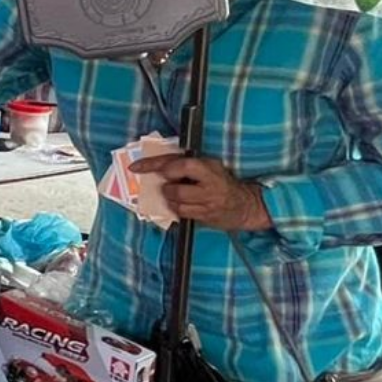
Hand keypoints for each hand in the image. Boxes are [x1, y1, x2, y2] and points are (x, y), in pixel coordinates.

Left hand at [129, 154, 271, 230]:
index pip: (177, 164)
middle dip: (167, 188)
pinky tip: (181, 204)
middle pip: (175, 189)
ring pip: (177, 203)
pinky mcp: (206, 217)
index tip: (137, 167)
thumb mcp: (209, 166)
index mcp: (208, 167)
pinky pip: (182, 214)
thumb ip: (186, 164)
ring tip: (176, 195)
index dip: (154, 165)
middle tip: (169, 185)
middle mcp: (208, 186)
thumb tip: (158, 164)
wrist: (244, 204)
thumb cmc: (222, 182)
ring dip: (170, 199)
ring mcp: (208, 204)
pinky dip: (176, 209)